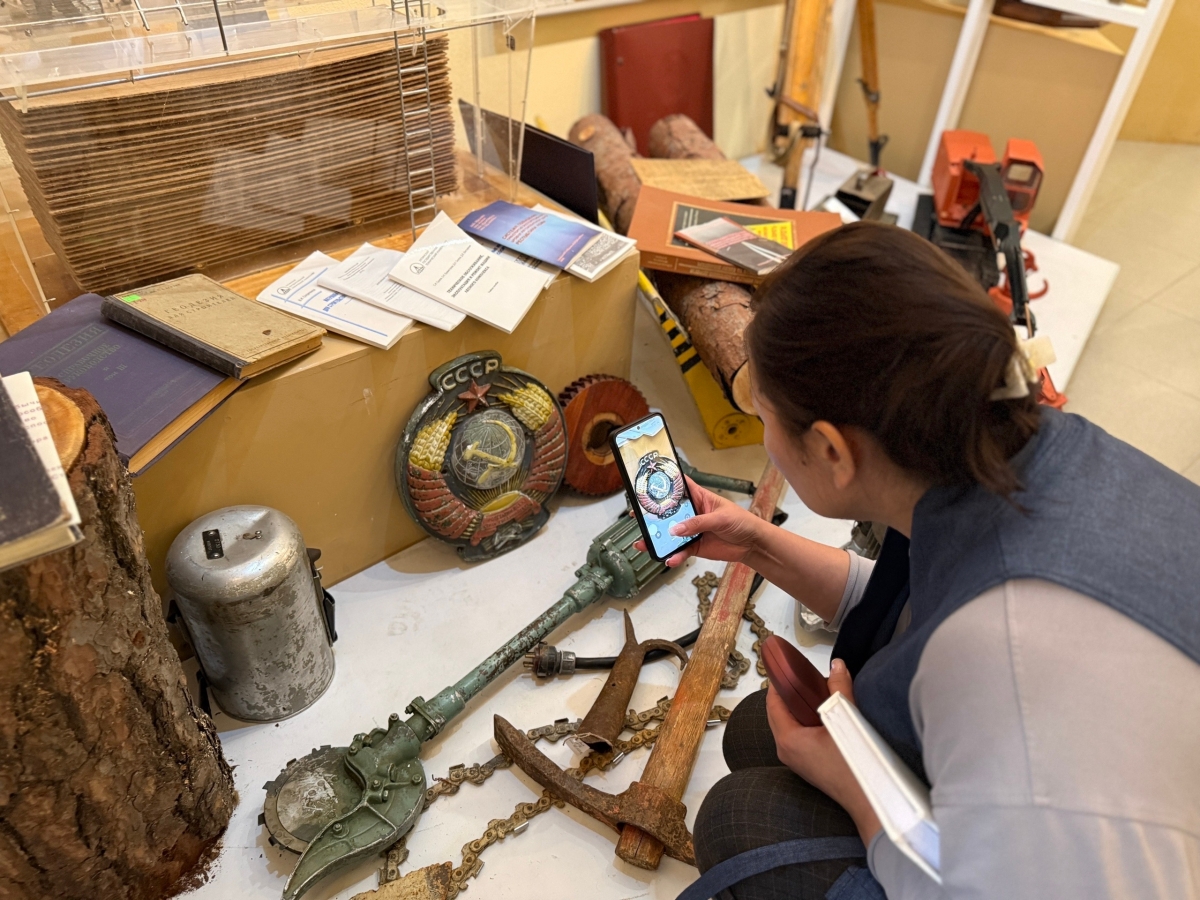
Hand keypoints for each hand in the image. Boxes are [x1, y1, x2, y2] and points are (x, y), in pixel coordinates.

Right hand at [632, 477, 766, 567]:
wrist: (752, 544)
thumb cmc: (741, 522)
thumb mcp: (720, 518)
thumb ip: (698, 523)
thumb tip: (676, 529)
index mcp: (699, 498)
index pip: (679, 487)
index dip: (664, 484)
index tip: (647, 483)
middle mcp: (692, 513)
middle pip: (668, 513)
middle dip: (652, 515)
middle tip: (636, 517)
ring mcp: (692, 531)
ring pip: (670, 534)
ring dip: (657, 539)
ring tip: (643, 544)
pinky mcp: (695, 547)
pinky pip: (680, 551)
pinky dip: (674, 556)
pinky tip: (669, 559)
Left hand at [765, 659, 881, 844]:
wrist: (871, 799)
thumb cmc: (856, 766)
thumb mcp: (847, 719)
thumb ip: (839, 688)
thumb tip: (836, 665)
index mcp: (788, 739)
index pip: (773, 702)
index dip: (780, 682)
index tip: (788, 666)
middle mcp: (787, 751)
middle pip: (780, 713)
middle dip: (791, 693)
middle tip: (807, 676)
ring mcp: (797, 760)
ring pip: (791, 724)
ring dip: (801, 707)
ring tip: (818, 691)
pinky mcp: (809, 765)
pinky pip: (800, 735)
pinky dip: (808, 721)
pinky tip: (825, 714)